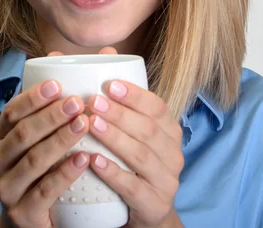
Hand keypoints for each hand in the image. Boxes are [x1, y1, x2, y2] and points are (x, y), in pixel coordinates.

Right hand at [0, 55, 90, 227]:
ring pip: (32, 160)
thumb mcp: (46, 134)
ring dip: (59, 140)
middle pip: (21, 134)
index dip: (33, 97)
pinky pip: (43, 191)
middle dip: (50, 116)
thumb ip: (61, 97)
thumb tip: (88, 52)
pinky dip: (64, 174)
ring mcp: (6, 189)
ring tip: (85, 124)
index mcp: (1, 137)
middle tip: (78, 102)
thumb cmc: (44, 167)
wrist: (33, 219)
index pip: (12, 111)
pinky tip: (84, 159)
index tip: (57, 83)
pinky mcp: (22, 213)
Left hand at [86, 49, 184, 227]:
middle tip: (92, 101)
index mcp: (169, 131)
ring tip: (90, 124)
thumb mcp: (129, 130)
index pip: (158, 108)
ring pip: (141, 156)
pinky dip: (114, 173)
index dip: (135, 95)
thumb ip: (118, 95)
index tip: (110, 84)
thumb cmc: (130, 162)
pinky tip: (93, 161)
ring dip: (115, 138)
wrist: (142, 213)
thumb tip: (102, 51)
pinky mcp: (154, 206)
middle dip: (120, 113)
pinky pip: (134, 188)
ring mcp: (166, 182)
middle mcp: (173, 154)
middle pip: (148, 130)